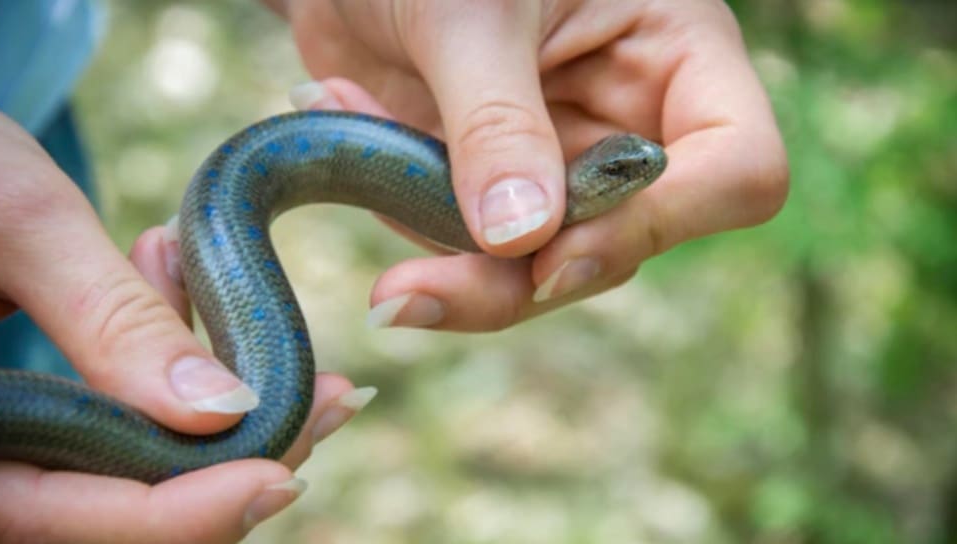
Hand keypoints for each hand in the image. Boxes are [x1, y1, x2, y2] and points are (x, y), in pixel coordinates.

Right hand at [0, 106, 367, 542]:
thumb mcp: (10, 219)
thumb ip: (108, 319)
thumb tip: (222, 411)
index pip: (75, 517)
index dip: (192, 511)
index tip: (287, 472)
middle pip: (124, 514)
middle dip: (236, 461)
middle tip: (333, 398)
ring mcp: (6, 445)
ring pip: (131, 473)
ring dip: (213, 409)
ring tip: (231, 302)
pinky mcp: (31, 412)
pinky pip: (115, 424)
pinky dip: (169, 374)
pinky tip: (181, 286)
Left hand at [277, 0, 787, 329]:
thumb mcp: (470, 11)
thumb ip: (497, 122)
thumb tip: (520, 241)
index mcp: (675, 54)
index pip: (737, 170)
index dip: (661, 224)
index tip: (555, 254)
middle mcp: (630, 121)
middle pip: (622, 244)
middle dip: (517, 279)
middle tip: (407, 296)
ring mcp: (560, 161)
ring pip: (538, 266)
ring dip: (443, 258)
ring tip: (351, 147)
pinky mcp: (491, 183)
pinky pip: (465, 241)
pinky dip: (400, 210)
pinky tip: (340, 105)